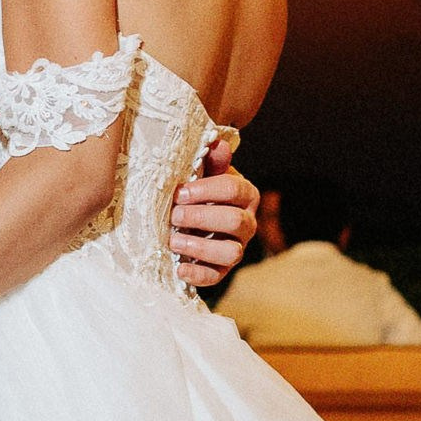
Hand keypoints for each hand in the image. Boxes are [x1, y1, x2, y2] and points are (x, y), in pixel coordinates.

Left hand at [169, 141, 257, 287]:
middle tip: (174, 215)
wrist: (188, 218)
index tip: (180, 192)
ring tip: (173, 241)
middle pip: (235, 221)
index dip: (207, 191)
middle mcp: (246, 223)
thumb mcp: (202, 172)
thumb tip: (218, 144)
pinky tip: (178, 268)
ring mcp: (236, 248)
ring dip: (201, 247)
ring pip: (232, 253)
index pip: (235, 190)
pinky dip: (197, 274)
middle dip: (202, 218)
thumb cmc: (196, 191)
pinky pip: (216, 277)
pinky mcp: (221, 270)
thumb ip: (210, 160)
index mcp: (245, 195)